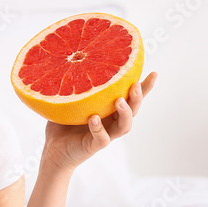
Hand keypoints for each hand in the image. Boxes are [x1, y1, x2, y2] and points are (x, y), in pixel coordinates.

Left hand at [41, 71, 157, 171]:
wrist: (53, 150)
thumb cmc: (62, 122)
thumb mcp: (68, 99)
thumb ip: (74, 84)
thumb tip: (72, 56)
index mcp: (110, 109)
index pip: (131, 97)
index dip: (145, 87)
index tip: (154, 73)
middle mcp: (111, 121)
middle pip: (134, 109)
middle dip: (138, 97)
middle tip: (135, 86)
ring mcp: (105, 134)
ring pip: (124, 126)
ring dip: (125, 113)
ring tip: (119, 101)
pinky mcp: (94, 146)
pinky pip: (102, 138)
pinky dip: (99, 128)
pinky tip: (93, 119)